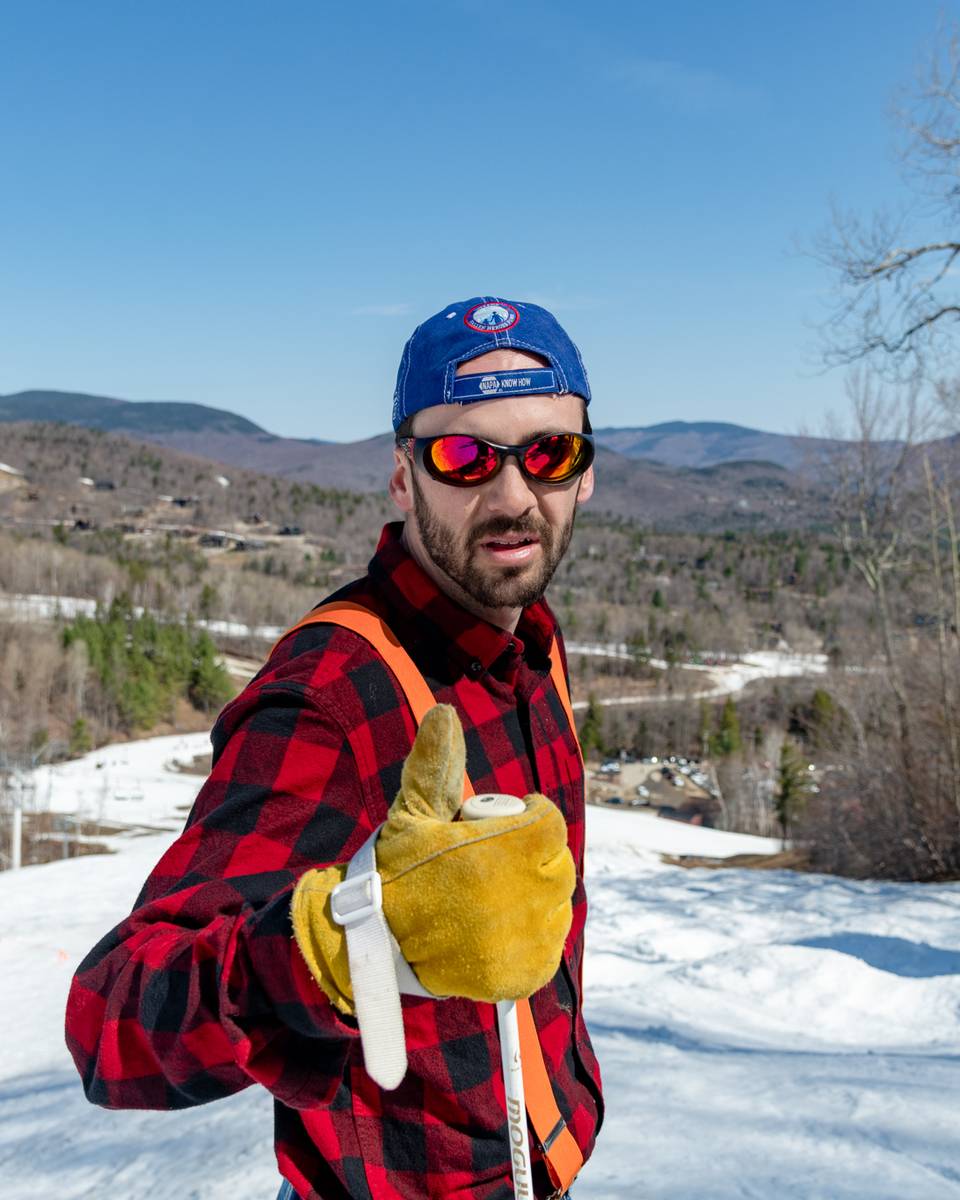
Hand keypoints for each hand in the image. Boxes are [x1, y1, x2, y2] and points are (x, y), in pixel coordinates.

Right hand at [291, 704, 574, 1011]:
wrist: (373, 940)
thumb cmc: (396, 868)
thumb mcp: (414, 811)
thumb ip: (436, 762)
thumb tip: (444, 713)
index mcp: (505, 849)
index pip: (547, 822)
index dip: (529, 817)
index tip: (505, 824)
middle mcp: (524, 894)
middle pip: (556, 863)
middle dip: (533, 856)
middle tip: (497, 861)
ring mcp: (527, 938)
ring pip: (556, 905)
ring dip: (534, 896)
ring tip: (495, 896)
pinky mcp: (523, 974)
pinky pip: (547, 946)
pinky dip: (531, 938)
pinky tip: (498, 929)